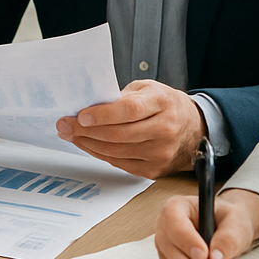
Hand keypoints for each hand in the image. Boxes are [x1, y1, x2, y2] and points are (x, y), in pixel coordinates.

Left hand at [55, 80, 207, 177]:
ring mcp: (160, 152)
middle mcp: (164, 129)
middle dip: (85, 131)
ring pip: (116, 152)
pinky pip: (119, 163)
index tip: (81, 115)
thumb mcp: (147, 89)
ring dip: (88, 144)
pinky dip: (99, 154)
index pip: (129, 110)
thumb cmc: (166, 104)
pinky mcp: (154, 169)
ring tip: (71, 135)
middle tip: (64, 125)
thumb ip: (122, 97)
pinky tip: (87, 145)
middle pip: (118, 134)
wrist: (194, 128)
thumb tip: (89, 106)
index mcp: (162, 103)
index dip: (102, 114)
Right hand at [155, 188, 258, 258]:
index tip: (204, 256)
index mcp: (177, 206)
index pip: (174, 223)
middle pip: (170, 248)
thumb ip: (228, 239)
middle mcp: (166, 225)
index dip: (187, 241)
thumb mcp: (235, 223)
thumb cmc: (227, 219)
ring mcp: (165, 244)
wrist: (227, 227)